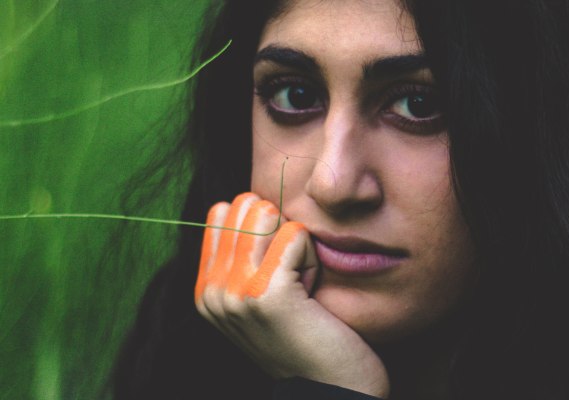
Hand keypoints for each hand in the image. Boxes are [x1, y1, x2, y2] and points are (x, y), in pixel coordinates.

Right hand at [194, 193, 389, 397]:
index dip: (266, 228)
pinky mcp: (266, 292)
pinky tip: (313, 293)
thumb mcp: (267, 296)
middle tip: (297, 279)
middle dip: (282, 232)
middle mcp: (212, 291)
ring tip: (305, 287)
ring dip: (300, 246)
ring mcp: (235, 292)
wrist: (332, 389)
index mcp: (206, 289)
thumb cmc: (312, 337)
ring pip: (270, 216)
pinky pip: (296, 234)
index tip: (281, 271)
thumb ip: (249, 257)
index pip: (224, 211)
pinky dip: (313, 258)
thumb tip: (256, 204)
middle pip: (246, 206)